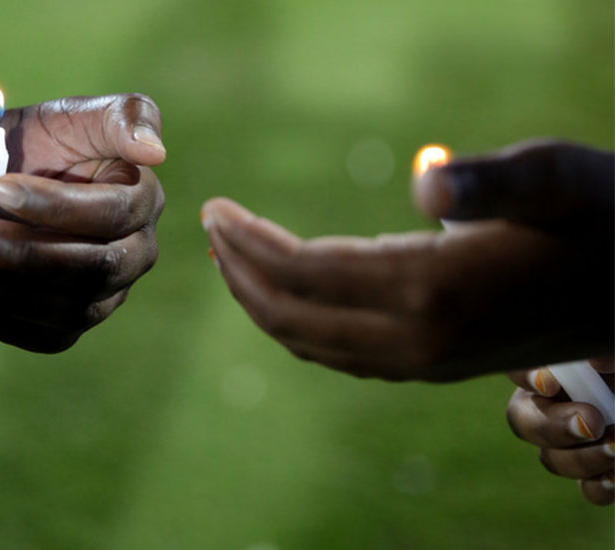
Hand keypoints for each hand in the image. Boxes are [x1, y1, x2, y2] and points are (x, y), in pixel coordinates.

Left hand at [0, 94, 165, 351]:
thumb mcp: (71, 116)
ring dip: (10, 292)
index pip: (112, 214)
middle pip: (97, 270)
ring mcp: (110, 292)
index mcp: (141, 199)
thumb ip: (122, 116)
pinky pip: (53, 338)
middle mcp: (136, 251)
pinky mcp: (77, 320)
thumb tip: (155, 149)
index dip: (56, 208)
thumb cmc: (34, 146)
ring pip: (75, 309)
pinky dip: (9, 324)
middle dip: (27, 257)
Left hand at [201, 140, 612, 380]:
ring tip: (230, 258)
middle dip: (240, 272)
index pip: (306, 272)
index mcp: (434, 290)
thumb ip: (490, 180)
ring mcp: (421, 363)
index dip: (250, 241)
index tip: (214, 208)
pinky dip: (295, 325)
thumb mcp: (561, 180)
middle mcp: (417, 341)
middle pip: (292, 316)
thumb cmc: (606, 219)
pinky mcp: (429, 367)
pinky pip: (337, 356)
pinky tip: (282, 296)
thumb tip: (424, 177)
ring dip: (259, 301)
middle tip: (211, 226)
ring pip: (309, 343)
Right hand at [506, 358, 613, 505]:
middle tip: (592, 423)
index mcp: (561, 370)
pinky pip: (589, 489)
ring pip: (552, 459)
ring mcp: (576, 443)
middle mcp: (558, 405)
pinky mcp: (601, 475)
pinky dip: (602, 485)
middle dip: (553, 426)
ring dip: (582, 458)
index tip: (550, 382)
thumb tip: (597, 361)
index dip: (525, 376)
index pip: (521, 368)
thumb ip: (605, 352)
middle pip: (524, 420)